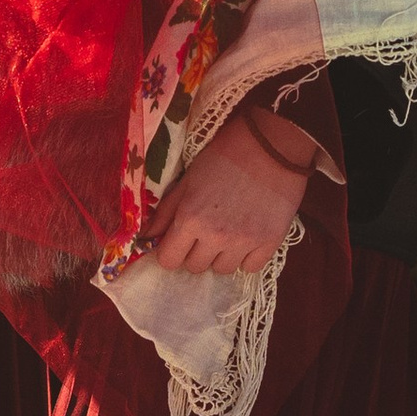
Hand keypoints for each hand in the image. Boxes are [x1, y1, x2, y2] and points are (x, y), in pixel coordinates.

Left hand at [147, 107, 313, 278]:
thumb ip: (165, 213)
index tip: (179, 238)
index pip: (169, 261)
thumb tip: (145, 238)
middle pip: (195, 267)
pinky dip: (247, 256)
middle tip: (206, 229)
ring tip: (229, 230)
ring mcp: (244, 242)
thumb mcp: (187, 180)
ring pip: (222, 270)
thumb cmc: (224, 157)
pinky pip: (250, 267)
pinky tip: (248, 235)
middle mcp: (215, 236)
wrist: (271, 144)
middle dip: (195, 251)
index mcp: (190, 219)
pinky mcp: (269, 243)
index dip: (171, 250)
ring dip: (221, 255)